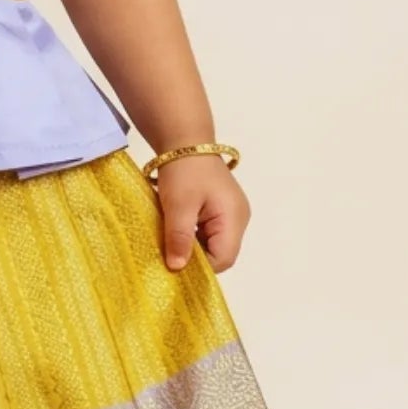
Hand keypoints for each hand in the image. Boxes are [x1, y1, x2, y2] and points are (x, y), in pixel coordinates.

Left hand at [154, 155, 250, 272]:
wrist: (185, 140)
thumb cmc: (184, 170)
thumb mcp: (178, 206)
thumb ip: (180, 238)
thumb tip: (178, 268)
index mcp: (234, 219)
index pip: (223, 259)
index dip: (200, 267)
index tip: (174, 265)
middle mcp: (238, 220)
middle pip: (220, 254)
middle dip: (195, 258)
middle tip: (169, 255)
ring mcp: (231, 214)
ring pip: (213, 244)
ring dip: (192, 246)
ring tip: (170, 243)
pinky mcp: (221, 209)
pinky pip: (209, 232)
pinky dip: (193, 235)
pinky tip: (176, 231)